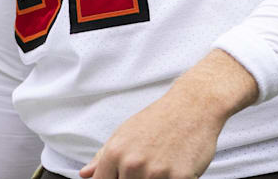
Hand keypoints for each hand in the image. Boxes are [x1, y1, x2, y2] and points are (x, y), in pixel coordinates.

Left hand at [79, 50, 257, 178]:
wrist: (193, 105)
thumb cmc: (159, 119)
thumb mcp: (126, 132)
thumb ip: (103, 156)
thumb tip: (85, 174)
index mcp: (116, 153)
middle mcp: (132, 164)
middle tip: (148, 165)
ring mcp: (155, 173)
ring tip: (161, 166)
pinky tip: (174, 169)